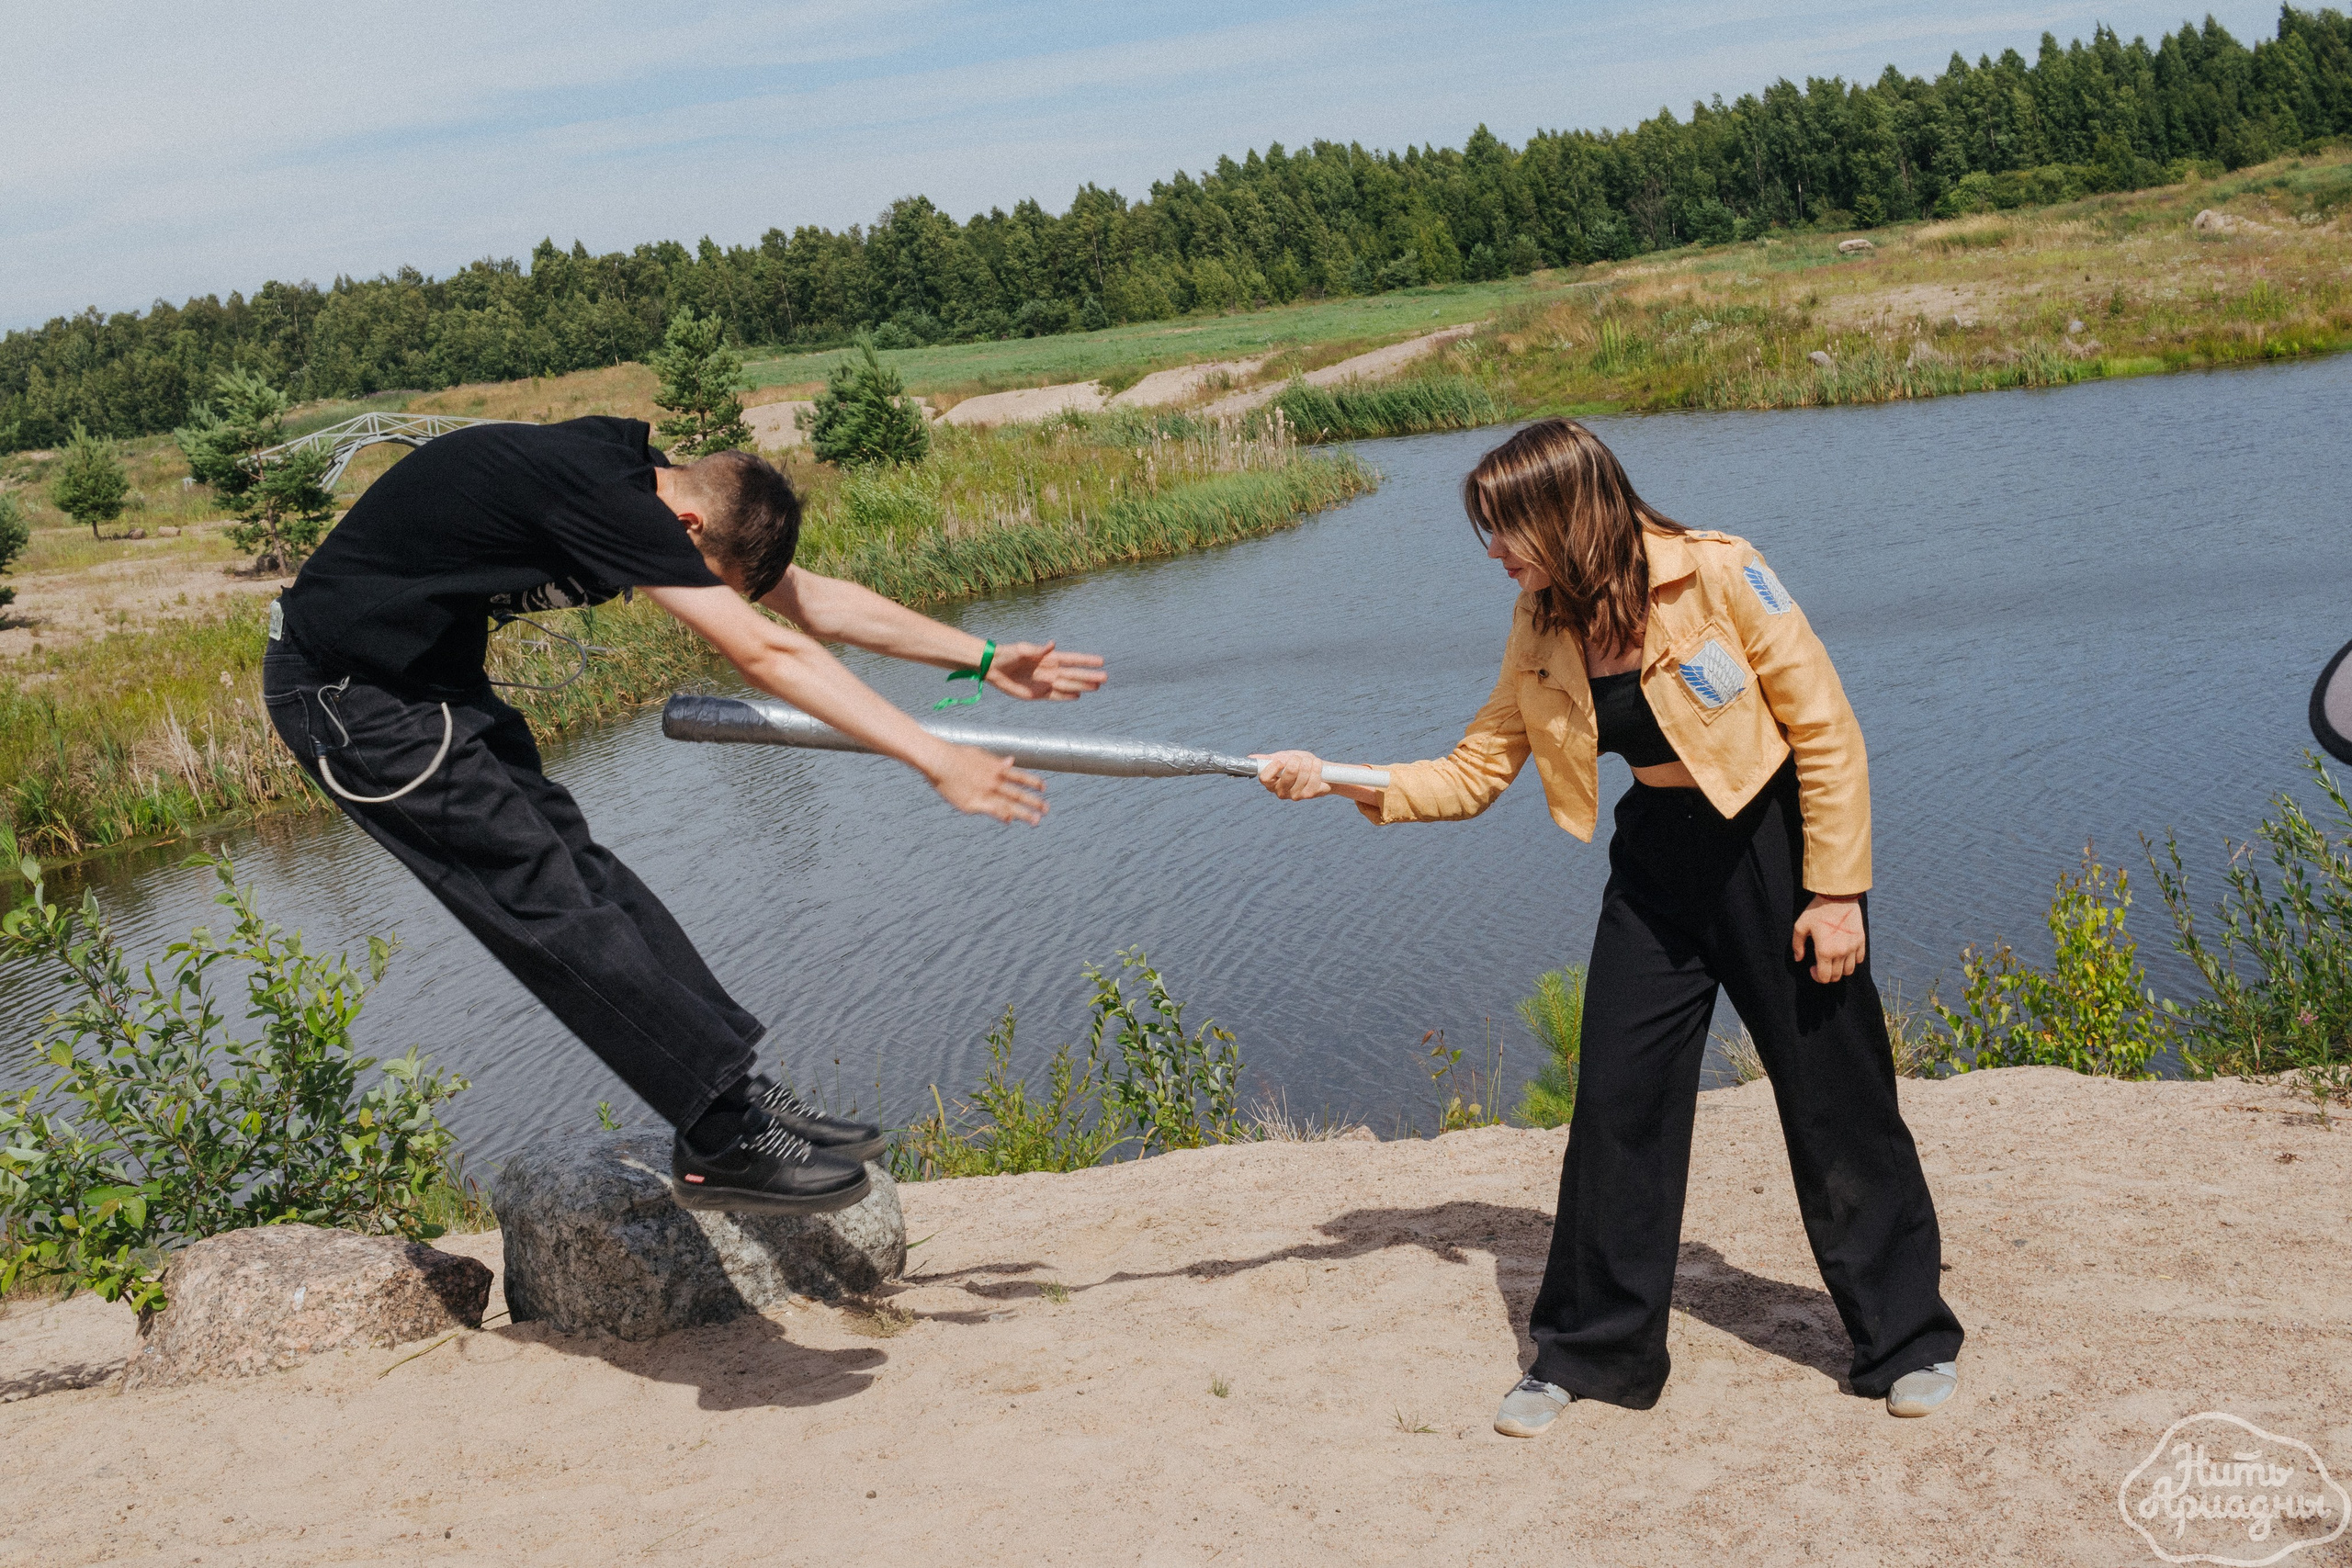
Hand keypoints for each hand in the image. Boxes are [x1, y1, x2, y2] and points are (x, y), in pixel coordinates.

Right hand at [927, 744, 1048, 824]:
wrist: (939, 761)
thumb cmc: (956, 755)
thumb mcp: (980, 754)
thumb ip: (997, 761)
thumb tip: (1011, 761)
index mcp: (996, 768)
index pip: (1020, 776)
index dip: (1033, 782)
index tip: (1044, 788)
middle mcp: (994, 781)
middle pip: (1018, 793)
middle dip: (1033, 802)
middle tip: (1046, 809)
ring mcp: (985, 793)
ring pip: (1009, 805)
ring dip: (1024, 813)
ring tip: (1036, 820)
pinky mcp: (973, 803)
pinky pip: (991, 811)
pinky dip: (1002, 815)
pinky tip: (1009, 820)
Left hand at [987, 640, 1106, 700]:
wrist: (993, 667)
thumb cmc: (1008, 654)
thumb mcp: (1022, 649)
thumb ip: (1038, 649)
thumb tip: (1053, 644)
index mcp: (1049, 658)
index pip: (1072, 660)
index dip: (1086, 661)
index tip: (1101, 661)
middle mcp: (1050, 670)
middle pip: (1074, 675)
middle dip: (1089, 676)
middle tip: (1105, 678)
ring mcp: (1045, 683)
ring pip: (1068, 686)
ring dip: (1082, 687)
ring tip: (1097, 687)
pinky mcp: (1038, 694)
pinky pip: (1055, 697)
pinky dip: (1066, 697)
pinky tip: (1078, 697)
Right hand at [1251, 750, 1331, 800]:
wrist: (1317, 770)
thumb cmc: (1297, 764)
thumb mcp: (1281, 758)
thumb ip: (1266, 759)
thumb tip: (1249, 758)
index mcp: (1270, 782)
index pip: (1264, 778)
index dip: (1274, 767)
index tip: (1282, 760)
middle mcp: (1280, 792)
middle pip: (1289, 774)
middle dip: (1296, 761)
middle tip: (1298, 758)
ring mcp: (1295, 795)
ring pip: (1303, 775)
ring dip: (1308, 763)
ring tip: (1309, 761)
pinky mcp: (1308, 795)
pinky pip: (1313, 779)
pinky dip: (1316, 768)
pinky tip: (1316, 765)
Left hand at [1792, 894, 1865, 983]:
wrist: (1838, 896)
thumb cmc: (1817, 910)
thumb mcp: (1801, 926)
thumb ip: (1797, 945)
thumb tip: (1799, 959)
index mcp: (1825, 951)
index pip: (1824, 977)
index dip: (1817, 977)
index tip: (1813, 968)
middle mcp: (1840, 952)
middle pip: (1837, 976)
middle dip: (1827, 975)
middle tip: (1821, 965)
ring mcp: (1853, 947)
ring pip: (1849, 971)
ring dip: (1840, 970)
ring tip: (1833, 961)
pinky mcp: (1861, 941)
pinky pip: (1859, 959)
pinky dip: (1852, 961)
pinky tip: (1844, 954)